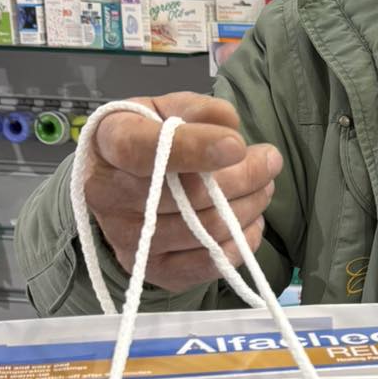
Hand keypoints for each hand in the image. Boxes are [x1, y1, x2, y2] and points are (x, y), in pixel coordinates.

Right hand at [82, 94, 281, 293]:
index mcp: (108, 144)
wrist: (123, 184)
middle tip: (269, 162)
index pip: (143, 150)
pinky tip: (251, 219)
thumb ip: (197, 110)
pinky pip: (210, 263)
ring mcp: (127, 239)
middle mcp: (108, 196)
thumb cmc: (151, 138)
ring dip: (251, 206)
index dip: (194, 148)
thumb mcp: (167, 109)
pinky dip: (242, 241)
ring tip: (264, 187)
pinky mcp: (153, 269)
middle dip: (245, 177)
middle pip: (188, 196)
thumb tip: (230, 128)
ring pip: (207, 230)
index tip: (237, 145)